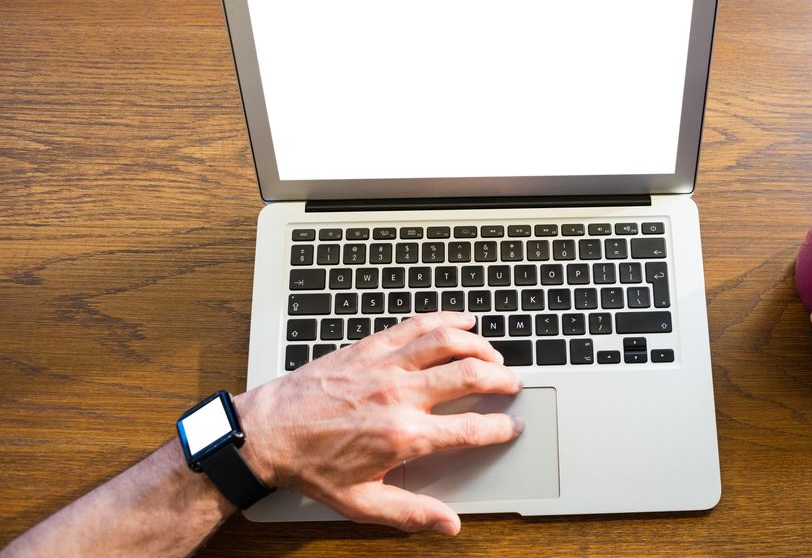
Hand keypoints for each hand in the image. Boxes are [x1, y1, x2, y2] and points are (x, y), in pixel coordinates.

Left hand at [234, 312, 523, 534]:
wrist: (267, 432)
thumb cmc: (310, 465)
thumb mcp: (361, 502)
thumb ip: (411, 512)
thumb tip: (448, 523)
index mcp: (402, 436)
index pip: (470, 429)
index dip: (501, 428)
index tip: (513, 425)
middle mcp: (398, 395)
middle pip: (469, 376)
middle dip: (501, 379)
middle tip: (512, 384)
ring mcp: (384, 366)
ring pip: (447, 341)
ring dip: (479, 345)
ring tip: (494, 354)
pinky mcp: (369, 347)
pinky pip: (415, 325)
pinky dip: (444, 319)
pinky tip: (460, 321)